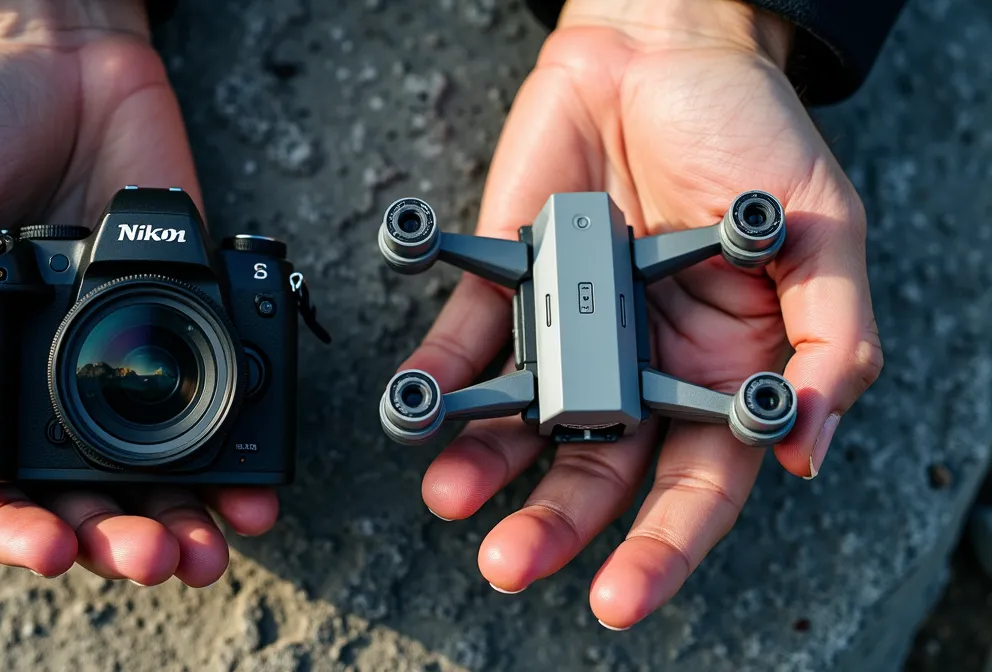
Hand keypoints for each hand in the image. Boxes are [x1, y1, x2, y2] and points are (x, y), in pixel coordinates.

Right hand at [0, 0, 276, 584]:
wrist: (58, 42)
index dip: (10, 528)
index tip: (52, 549)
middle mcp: (45, 372)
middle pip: (81, 490)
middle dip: (116, 538)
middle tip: (153, 557)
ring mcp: (119, 346)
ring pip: (152, 464)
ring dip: (180, 517)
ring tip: (206, 549)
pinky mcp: (184, 309)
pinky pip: (213, 392)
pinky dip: (235, 450)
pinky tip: (253, 488)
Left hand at [399, 0, 882, 627]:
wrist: (662, 47)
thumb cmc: (752, 136)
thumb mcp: (821, 234)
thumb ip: (828, 341)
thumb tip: (806, 451)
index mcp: (722, 371)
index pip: (696, 487)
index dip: (663, 548)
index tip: (620, 597)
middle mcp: (640, 366)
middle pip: (597, 471)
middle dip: (557, 524)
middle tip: (512, 560)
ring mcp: (570, 328)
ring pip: (524, 422)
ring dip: (485, 464)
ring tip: (452, 495)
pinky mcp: (509, 280)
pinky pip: (467, 341)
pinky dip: (438, 376)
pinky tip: (416, 406)